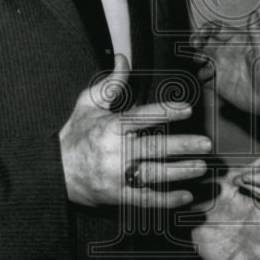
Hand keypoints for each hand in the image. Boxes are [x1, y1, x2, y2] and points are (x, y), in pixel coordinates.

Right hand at [59, 54, 211, 207]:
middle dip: (181, 146)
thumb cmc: (75, 135)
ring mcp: (116, 176)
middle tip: (205, 143)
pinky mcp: (117, 196)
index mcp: (109, 127)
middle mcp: (115, 152)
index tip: (187, 110)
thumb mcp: (88, 104)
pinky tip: (185, 196)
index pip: (142, 117)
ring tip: (200, 167)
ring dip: (180, 172)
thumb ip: (110, 83)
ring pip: (153, 175)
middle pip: (153, 148)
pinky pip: (145, 200)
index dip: (165, 112)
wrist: (54, 172)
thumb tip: (123, 58)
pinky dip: (167, 200)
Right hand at [191, 12, 259, 124]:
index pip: (217, 29)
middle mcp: (228, 53)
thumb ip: (256, 32)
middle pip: (206, 42)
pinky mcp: (219, 82)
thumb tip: (253, 14)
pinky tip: (210, 75)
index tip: (203, 31)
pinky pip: (204, 77)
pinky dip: (203, 75)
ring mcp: (223, 68)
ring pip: (202, 58)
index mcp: (238, 42)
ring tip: (203, 60)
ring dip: (199, 58)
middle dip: (197, 40)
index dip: (208, 28)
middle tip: (196, 43)